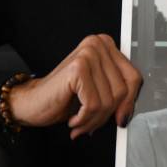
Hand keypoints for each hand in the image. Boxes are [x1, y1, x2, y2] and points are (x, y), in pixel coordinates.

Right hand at [7, 34, 141, 138]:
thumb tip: (130, 110)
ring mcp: (88, 54)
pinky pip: (94, 105)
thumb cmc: (63, 97)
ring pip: (109, 101)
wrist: (32, 102)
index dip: (128, 103)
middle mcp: (97, 45)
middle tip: (93, 122)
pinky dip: (84, 119)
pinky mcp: (78, 68)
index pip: (134, 78)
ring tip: (81, 121)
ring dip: (95, 120)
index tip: (120, 117)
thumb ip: (119, 94)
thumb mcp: (98, 92)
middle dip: (108, 114)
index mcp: (105, 46)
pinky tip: (73, 119)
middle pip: (123, 91)